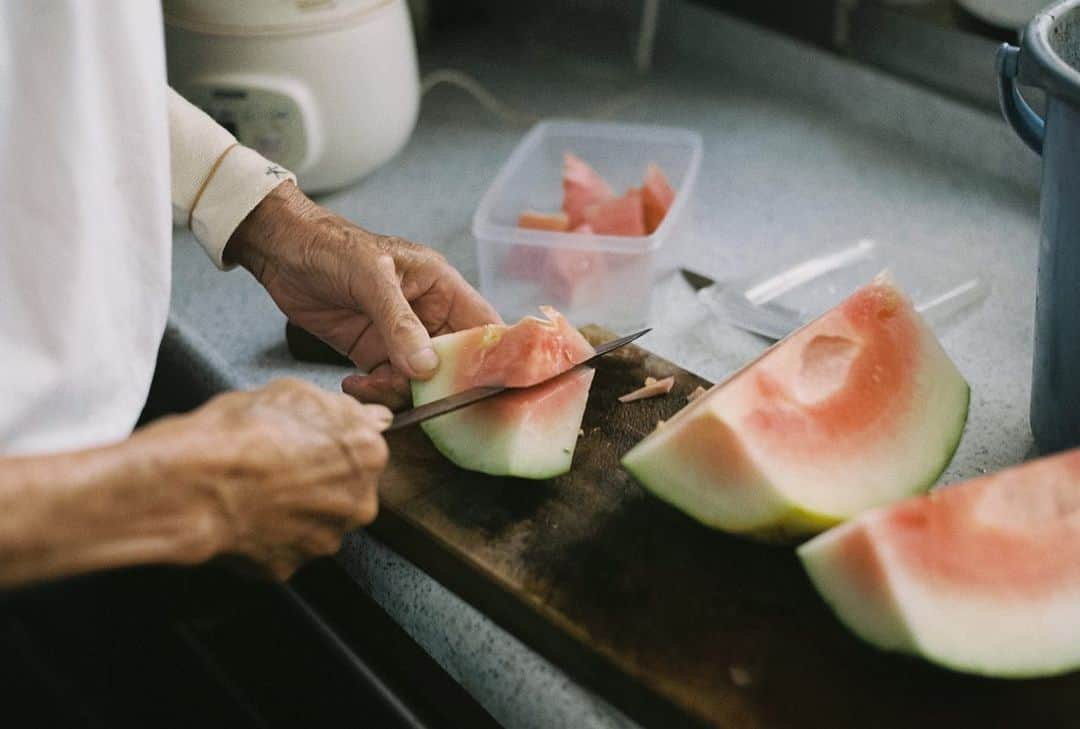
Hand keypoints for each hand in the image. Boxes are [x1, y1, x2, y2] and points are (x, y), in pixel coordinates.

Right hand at [147, 378, 391, 579]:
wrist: (194, 482)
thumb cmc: (240, 433)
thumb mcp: (294, 393)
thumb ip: (343, 409)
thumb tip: (370, 416)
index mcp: (367, 455)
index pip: (363, 450)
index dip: (329, 445)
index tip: (308, 444)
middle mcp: (357, 503)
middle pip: (345, 491)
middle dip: (318, 482)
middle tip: (279, 467)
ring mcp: (324, 539)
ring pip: (316, 523)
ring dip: (295, 511)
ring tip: (258, 491)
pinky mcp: (290, 567)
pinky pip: (283, 548)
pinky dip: (268, 536)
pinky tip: (246, 514)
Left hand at [225, 182, 501, 409]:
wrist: (280, 251)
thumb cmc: (331, 247)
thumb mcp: (370, 279)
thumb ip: (400, 324)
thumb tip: (427, 368)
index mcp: (442, 287)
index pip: (484, 326)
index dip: (493, 356)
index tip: (489, 386)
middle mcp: (428, 314)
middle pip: (455, 361)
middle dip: (442, 385)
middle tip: (422, 400)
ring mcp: (400, 337)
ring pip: (421, 380)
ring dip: (401, 391)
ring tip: (372, 384)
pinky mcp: (372, 352)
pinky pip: (388, 383)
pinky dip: (375, 391)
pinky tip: (353, 383)